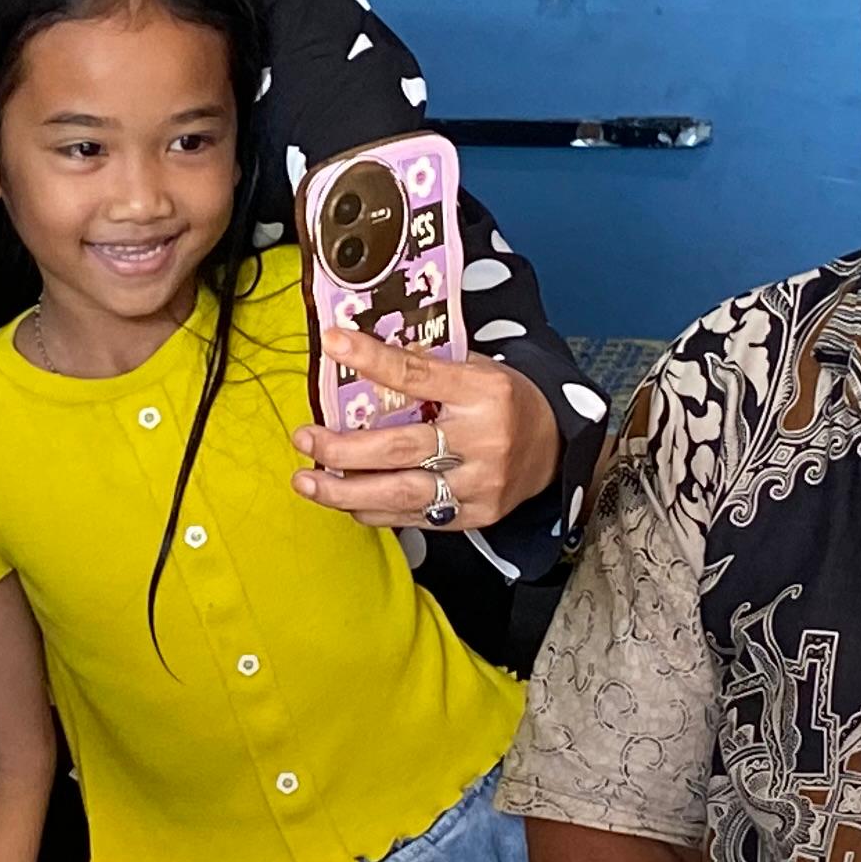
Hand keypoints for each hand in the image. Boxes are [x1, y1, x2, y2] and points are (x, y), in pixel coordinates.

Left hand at [288, 327, 561, 532]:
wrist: (555, 448)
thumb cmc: (506, 403)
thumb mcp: (477, 371)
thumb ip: (427, 368)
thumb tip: (364, 355)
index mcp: (483, 392)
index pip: (417, 375)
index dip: (372, 359)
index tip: (334, 343)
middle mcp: (483, 440)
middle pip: (400, 448)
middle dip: (342, 448)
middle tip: (304, 438)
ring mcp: (480, 484)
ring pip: (402, 493)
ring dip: (346, 490)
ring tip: (308, 481)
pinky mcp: (476, 516)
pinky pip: (415, 518)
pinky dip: (374, 511)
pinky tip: (346, 500)